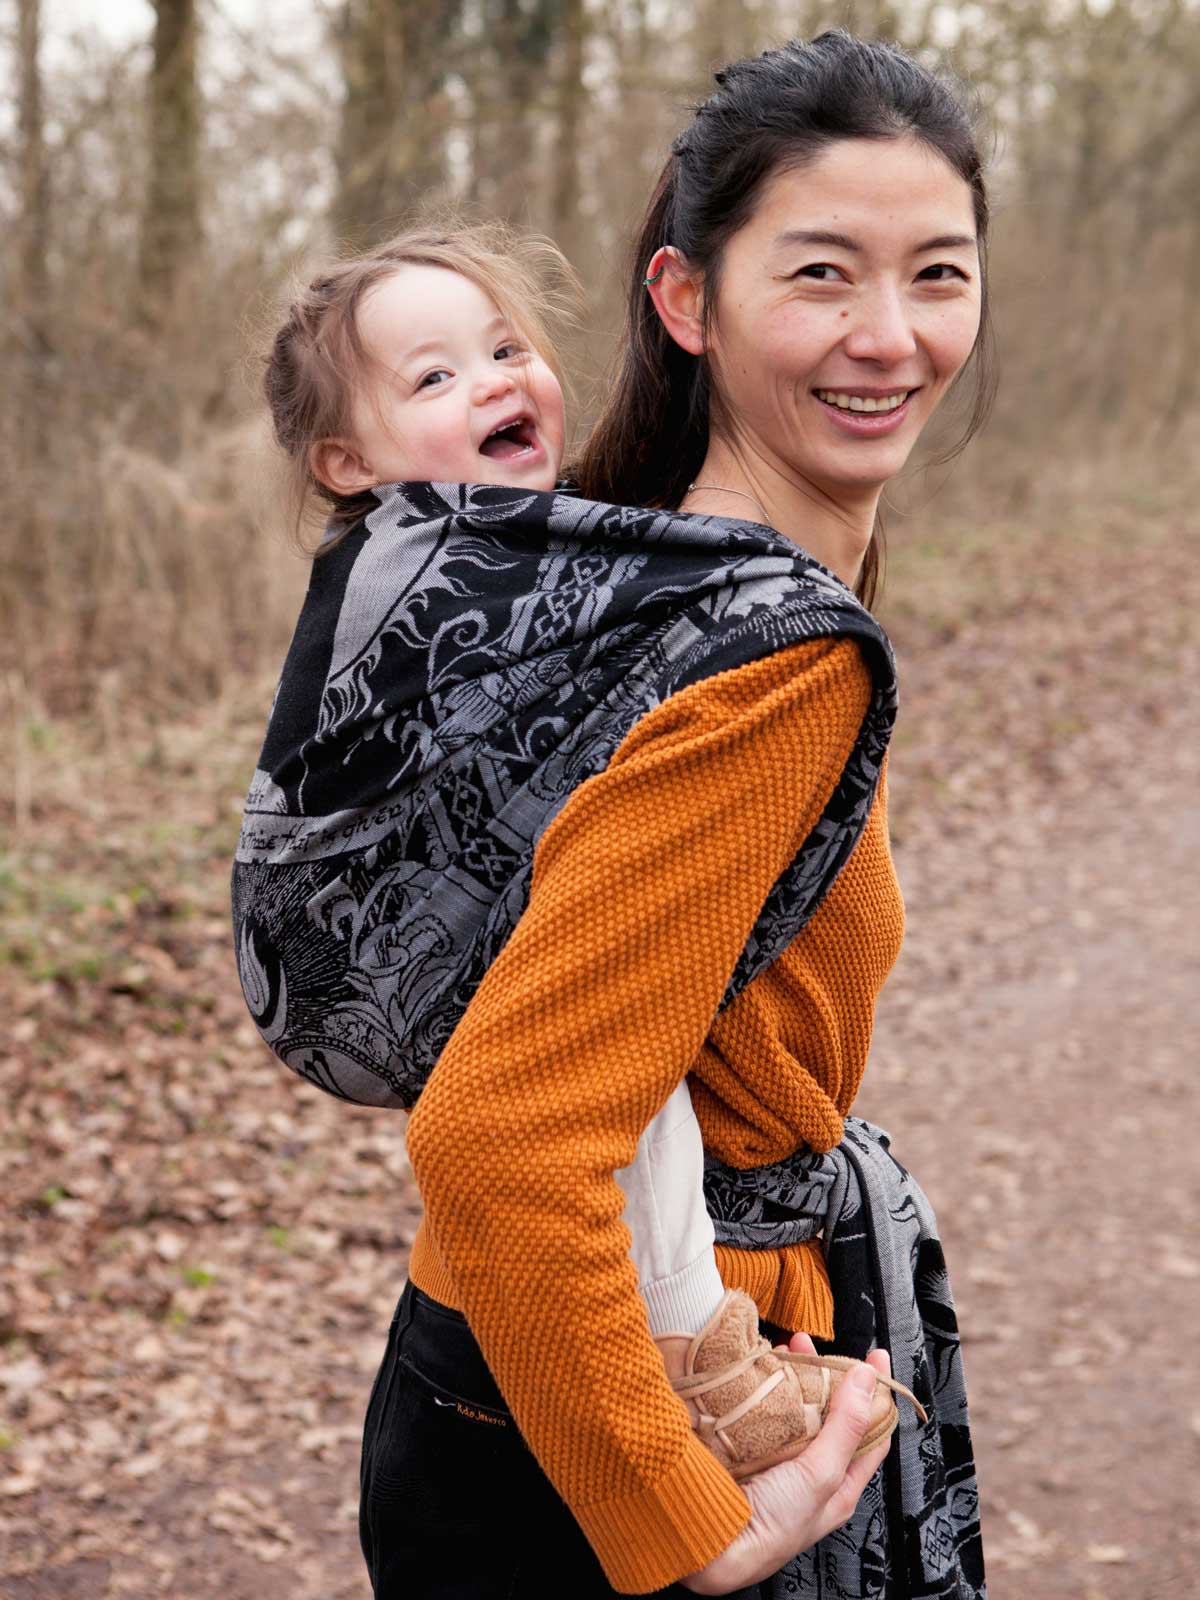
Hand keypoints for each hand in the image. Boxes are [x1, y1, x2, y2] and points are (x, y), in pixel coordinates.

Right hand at [678, 1340, 892, 1595]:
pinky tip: (756, 1370)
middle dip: (824, 1374)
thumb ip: (846, 1426)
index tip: (873, 1357)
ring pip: (794, 1407)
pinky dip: (762, 1387)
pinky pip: (762, 1411)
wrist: (711, 1540)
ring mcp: (779, 1457)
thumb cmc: (772, 1525)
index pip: (871, 1430)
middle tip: (811, 1345)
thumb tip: (868, 1380)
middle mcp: (811, 1469)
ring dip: (791, 1376)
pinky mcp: (750, 1448)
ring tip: (781, 1351)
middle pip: (829, 1412)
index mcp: (840, 1483)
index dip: (876, 1392)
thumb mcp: (820, 1474)